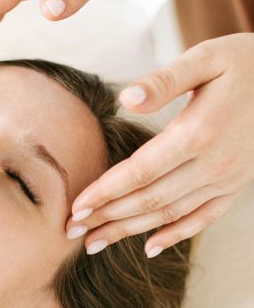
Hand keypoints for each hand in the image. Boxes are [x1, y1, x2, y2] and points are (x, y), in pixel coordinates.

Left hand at [66, 33, 253, 257]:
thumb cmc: (241, 63)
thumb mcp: (204, 59)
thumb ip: (164, 81)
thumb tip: (126, 99)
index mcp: (197, 133)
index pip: (138, 172)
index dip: (104, 192)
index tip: (75, 207)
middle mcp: (212, 165)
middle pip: (148, 200)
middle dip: (106, 217)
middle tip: (71, 230)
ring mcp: (226, 180)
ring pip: (169, 214)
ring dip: (129, 231)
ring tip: (95, 242)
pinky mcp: (235, 186)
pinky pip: (203, 219)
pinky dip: (175, 235)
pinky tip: (149, 248)